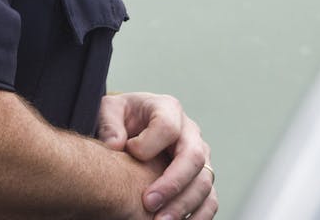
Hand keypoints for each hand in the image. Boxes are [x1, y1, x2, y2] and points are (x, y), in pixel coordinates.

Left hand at [98, 92, 216, 219]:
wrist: (131, 131)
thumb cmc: (121, 120)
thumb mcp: (109, 111)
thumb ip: (109, 123)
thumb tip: (116, 144)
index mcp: (168, 109)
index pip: (169, 126)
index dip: (149, 144)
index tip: (129, 153)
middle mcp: (190, 133)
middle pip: (194, 157)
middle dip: (172, 184)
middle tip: (148, 203)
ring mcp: (199, 157)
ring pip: (204, 182)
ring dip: (184, 205)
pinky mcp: (201, 180)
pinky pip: (210, 201)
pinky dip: (198, 217)